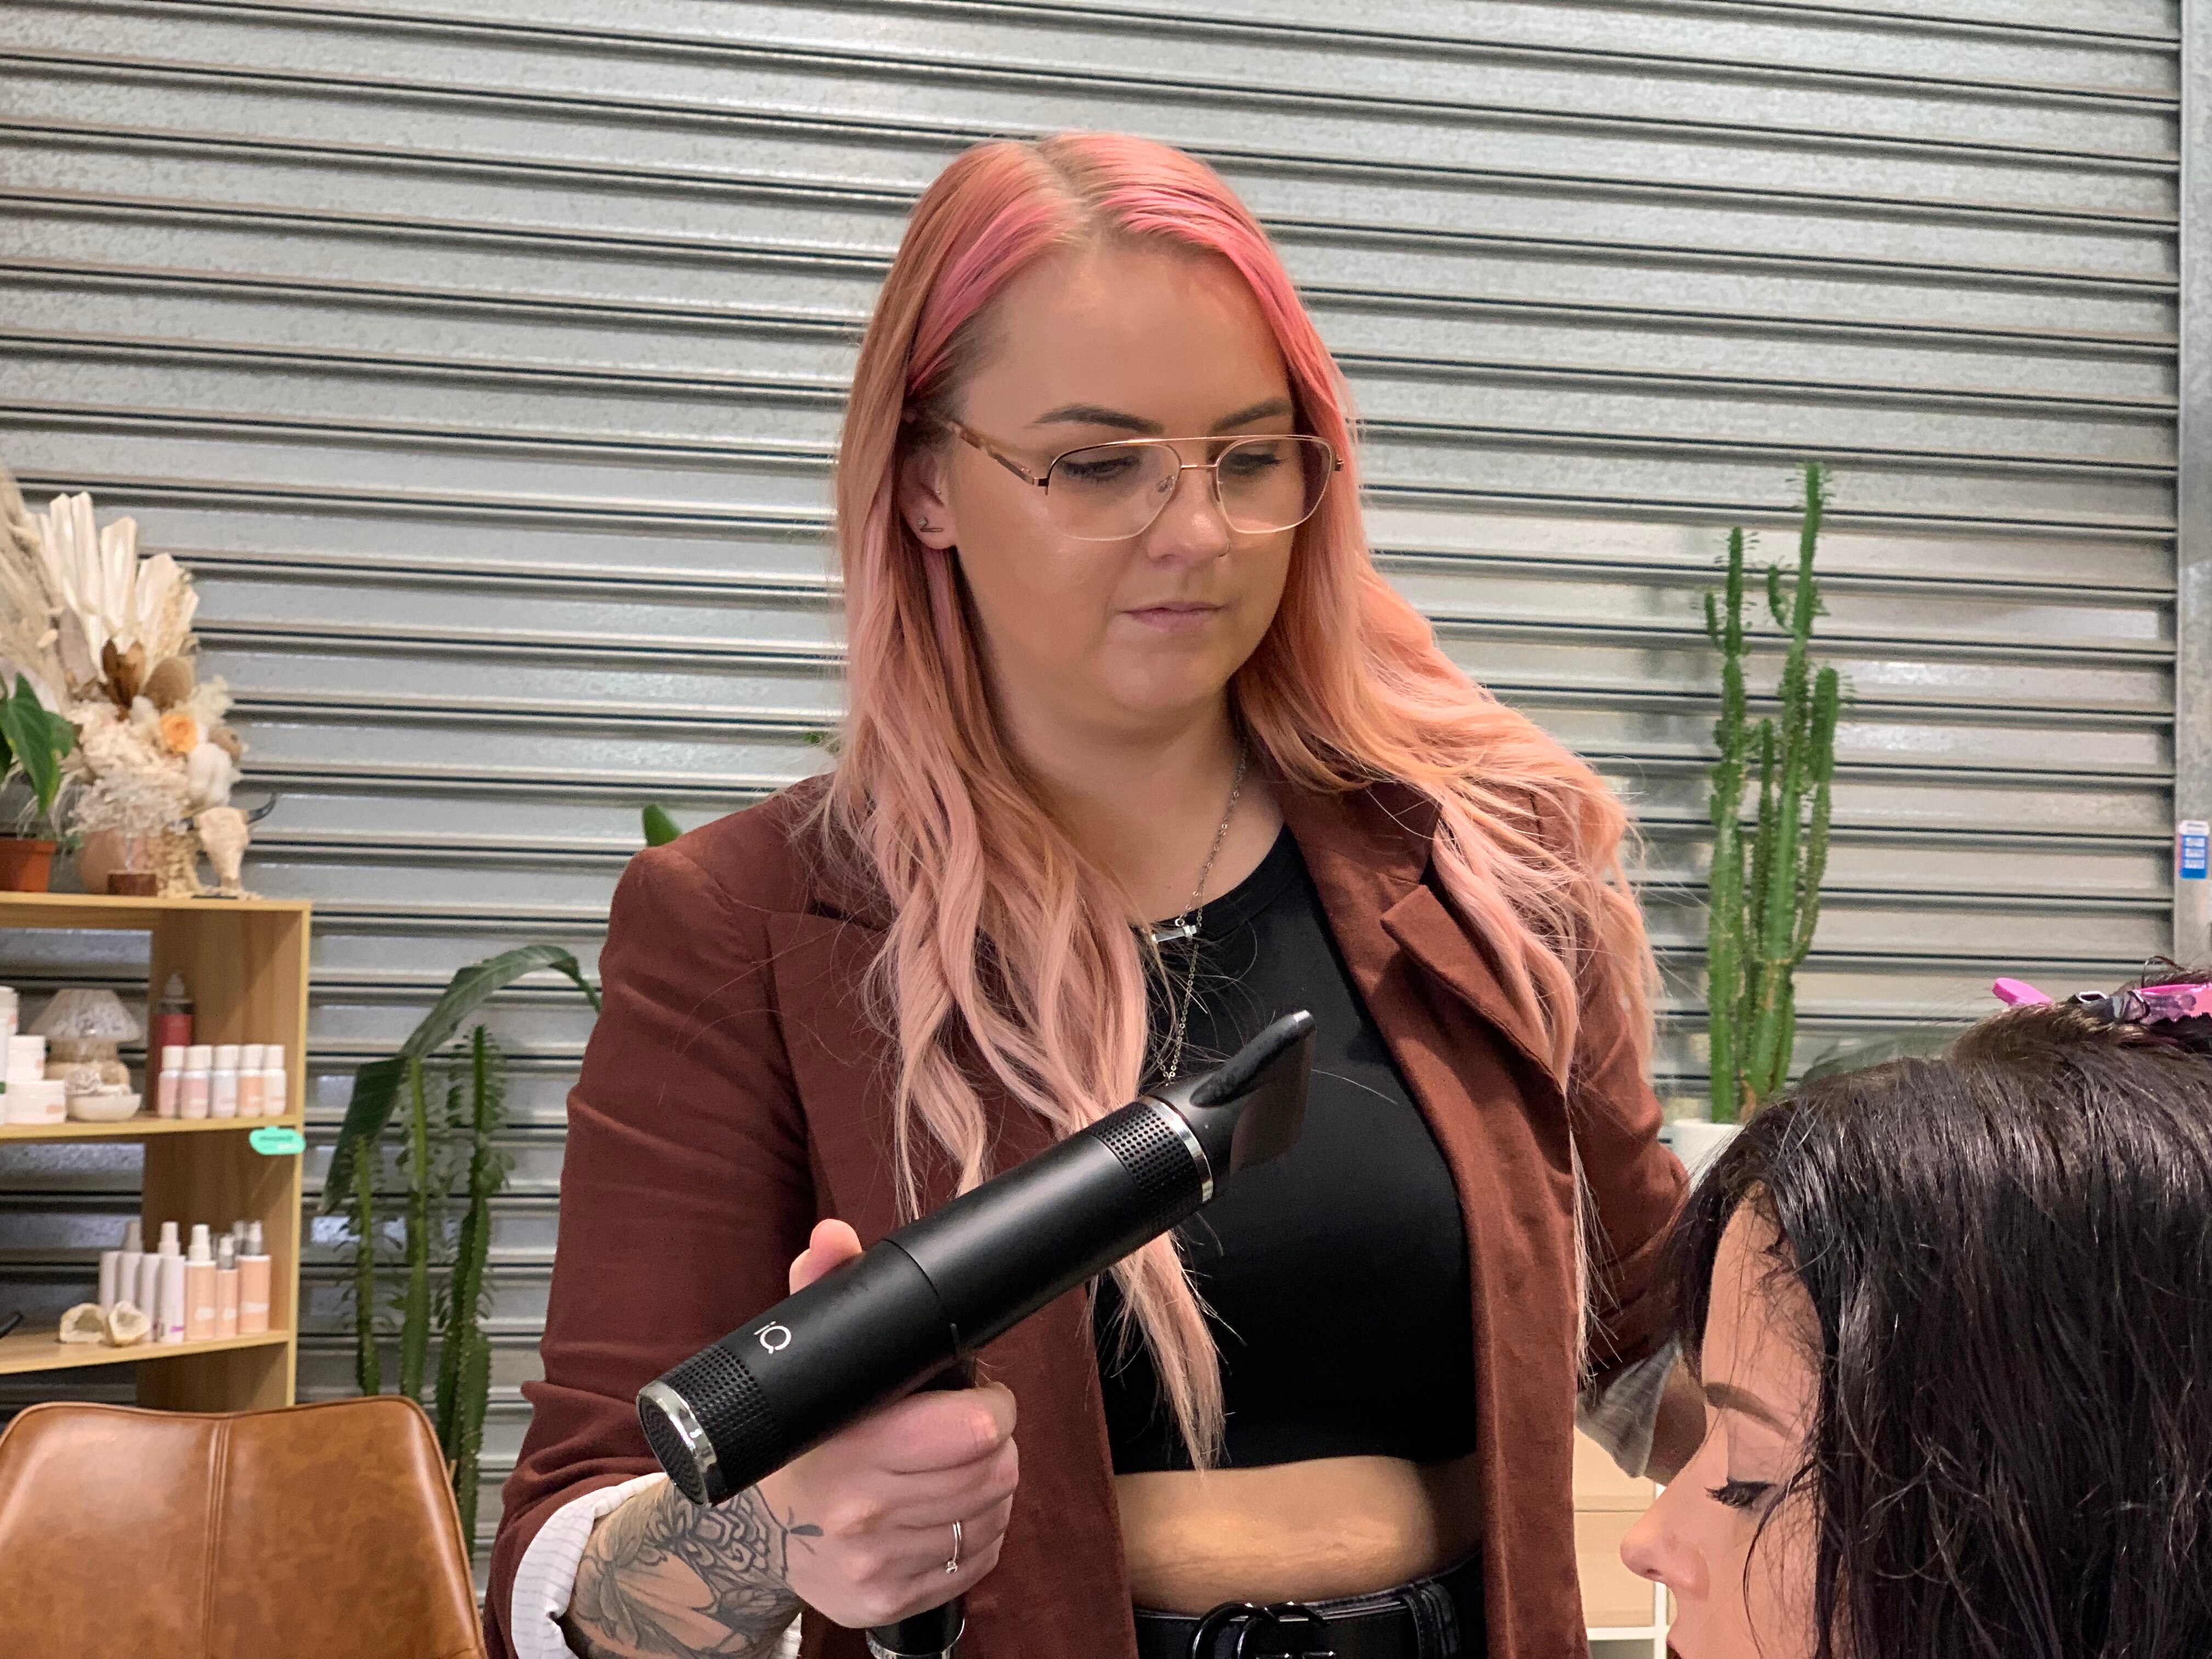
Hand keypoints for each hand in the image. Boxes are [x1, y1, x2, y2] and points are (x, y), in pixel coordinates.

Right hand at [753, 1219, 1019, 1628]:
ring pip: (994, 1514)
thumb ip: (825, 1290)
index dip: (992, 1406)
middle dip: (993, 1443)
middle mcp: (860, 1514)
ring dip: (987, 1487)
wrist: (759, 1533)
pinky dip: (976, 1533)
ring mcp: (876, 1565)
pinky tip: (941, 1511)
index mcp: (847, 1448)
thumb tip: (833, 1236)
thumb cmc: (805, 1435)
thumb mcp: (809, 1361)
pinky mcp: (890, 1602)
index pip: (974, 1431)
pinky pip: (980, 1561)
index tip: (977, 1395)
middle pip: (995, 1472)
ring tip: (948, 1467)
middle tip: (965, 1428)